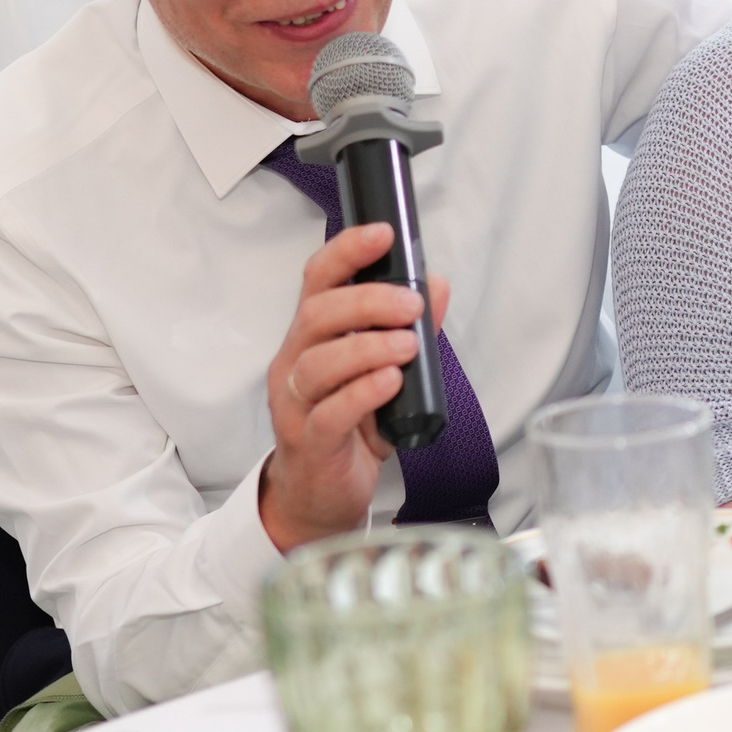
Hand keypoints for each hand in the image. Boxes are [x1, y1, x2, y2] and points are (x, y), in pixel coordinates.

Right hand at [260, 222, 451, 551]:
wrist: (322, 496)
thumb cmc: (350, 428)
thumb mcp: (387, 373)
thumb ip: (411, 329)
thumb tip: (438, 284)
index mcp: (311, 337)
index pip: (318, 280)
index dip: (347, 252)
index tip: (383, 235)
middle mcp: (294, 362)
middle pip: (317, 315)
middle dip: (367, 302)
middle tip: (412, 305)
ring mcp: (295, 403)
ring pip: (318, 363)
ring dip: (368, 347)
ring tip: (407, 346)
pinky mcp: (308, 441)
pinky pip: (329, 412)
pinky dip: (362, 393)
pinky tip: (390, 383)